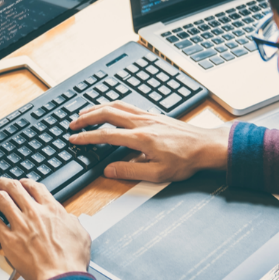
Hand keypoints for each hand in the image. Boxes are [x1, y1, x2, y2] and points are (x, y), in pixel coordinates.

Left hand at [0, 178, 90, 279]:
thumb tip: (69, 218)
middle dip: (4, 182)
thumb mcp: (81, 234)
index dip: (26, 182)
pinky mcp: (9, 239)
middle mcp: (34, 213)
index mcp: (52, 210)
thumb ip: (73, 222)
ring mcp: (20, 224)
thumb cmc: (71, 260)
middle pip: (15, 188)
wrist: (60, 276)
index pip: (36, 188)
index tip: (22, 183)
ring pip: (1, 199)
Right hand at [68, 101, 229, 181]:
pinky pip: (127, 105)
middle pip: (106, 113)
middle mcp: (142, 123)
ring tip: (85, 113)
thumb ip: (130, 171)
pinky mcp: (153, 115)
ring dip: (97, 108)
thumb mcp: (157, 174)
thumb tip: (109, 170)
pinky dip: (112, 105)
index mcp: (140, 138)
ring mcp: (148, 116)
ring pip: (116, 105)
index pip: (105, 135)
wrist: (206, 147)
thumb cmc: (185, 161)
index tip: (73, 139)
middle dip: (86, 117)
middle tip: (72, 124)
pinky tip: (109, 109)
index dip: (86, 137)